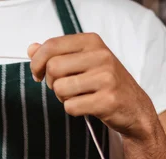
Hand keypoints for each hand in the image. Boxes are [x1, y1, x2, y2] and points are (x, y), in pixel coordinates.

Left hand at [28, 34, 156, 140]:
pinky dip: (72, 109)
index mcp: (92, 42)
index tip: (38, 73)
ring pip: (60, 88)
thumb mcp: (84, 61)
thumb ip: (57, 53)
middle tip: (62, 88)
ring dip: (62, 97)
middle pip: (53, 68)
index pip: (51, 46)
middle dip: (51, 82)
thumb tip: (31, 49)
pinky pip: (71, 107)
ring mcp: (106, 78)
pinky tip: (85, 106)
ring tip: (77, 96)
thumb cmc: (105, 83)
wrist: (135, 107)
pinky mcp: (107, 100)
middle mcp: (101, 56)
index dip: (37, 62)